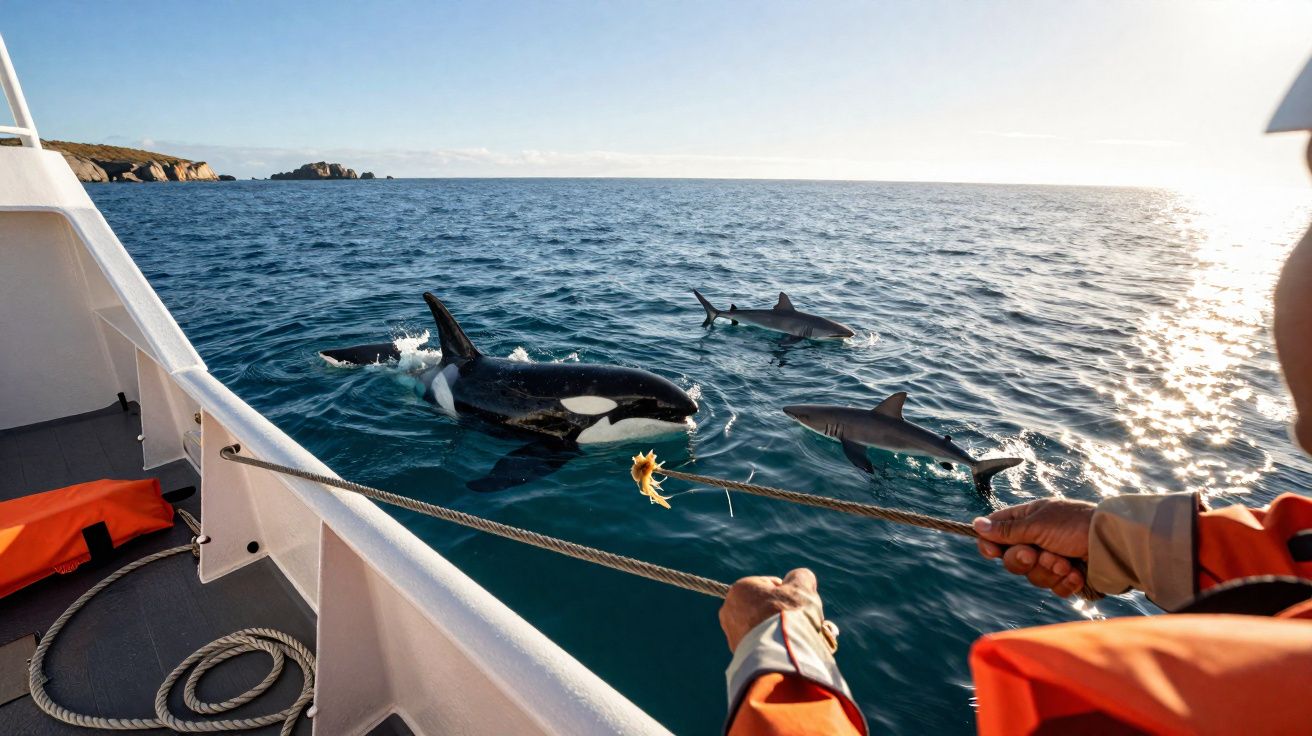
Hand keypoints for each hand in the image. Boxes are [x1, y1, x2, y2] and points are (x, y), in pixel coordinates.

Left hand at [719, 568, 821, 651]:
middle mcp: (729, 611)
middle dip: (780, 613)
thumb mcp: (802, 587)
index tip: (798, 605)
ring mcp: (732, 635)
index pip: (770, 585)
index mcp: (740, 589)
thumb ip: (800, 577)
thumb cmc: (789, 616)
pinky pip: (760, 646)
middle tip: (798, 622)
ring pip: (761, 627)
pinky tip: (783, 650)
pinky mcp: (739, 655)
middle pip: (764, 607)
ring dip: (776, 630)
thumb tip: (800, 578)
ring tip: (793, 637)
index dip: (789, 593)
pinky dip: (771, 646)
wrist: (780, 657)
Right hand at [973, 499, 1094, 598]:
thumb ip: (1006, 530)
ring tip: (1066, 562)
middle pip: (1012, 560)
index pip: (996, 534)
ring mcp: (1052, 560)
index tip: (993, 553)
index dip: (990, 545)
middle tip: (1036, 554)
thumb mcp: (1037, 524)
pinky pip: (1054, 589)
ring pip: (1033, 577)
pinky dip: (1065, 582)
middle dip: (1024, 560)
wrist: (1114, 545)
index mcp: (1027, 521)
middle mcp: (1037, 540)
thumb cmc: (1075, 525)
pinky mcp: (1067, 578)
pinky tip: (1077, 573)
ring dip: (1049, 570)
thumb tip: (976, 524)